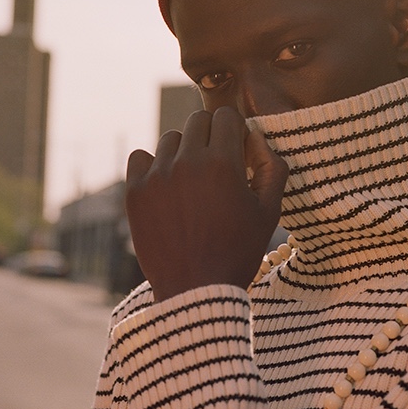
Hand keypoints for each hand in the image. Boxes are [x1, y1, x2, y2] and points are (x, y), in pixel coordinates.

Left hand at [125, 106, 288, 301]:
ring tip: (193, 181)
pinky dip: (153, 165)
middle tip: (218, 167)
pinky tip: (167, 186)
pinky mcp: (135, 192)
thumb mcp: (269, 212)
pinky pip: (140, 157)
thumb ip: (272, 168)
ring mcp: (157, 176)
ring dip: (184, 151)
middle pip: (199, 121)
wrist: (196, 292)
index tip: (238, 153)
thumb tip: (258, 140)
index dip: (236, 131)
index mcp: (223, 163)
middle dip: (212, 136)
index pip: (227, 116)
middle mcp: (187, 162)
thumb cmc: (238, 252)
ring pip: (170, 139)